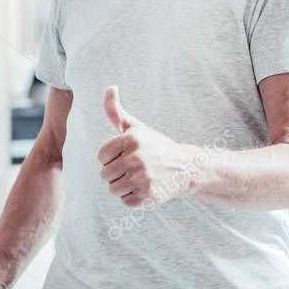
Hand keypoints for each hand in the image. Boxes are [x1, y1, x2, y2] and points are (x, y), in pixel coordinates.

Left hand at [98, 85, 193, 206]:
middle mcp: (136, 158)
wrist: (186, 167)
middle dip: (116, 173)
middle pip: (105, 174)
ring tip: (139, 178)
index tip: (126, 155)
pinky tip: (145, 188)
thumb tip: (110, 87)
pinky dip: (133, 197)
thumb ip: (116, 110)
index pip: (101, 156)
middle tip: (134, 168)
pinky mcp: (148, 195)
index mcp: (132, 139)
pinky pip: (125, 201)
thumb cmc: (156, 146)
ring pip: (113, 189)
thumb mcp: (136, 128)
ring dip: (123, 186)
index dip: (111, 157)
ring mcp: (143, 178)